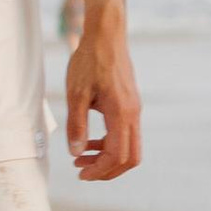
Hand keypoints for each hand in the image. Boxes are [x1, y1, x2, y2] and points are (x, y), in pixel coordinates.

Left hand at [66, 13, 140, 180]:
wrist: (106, 36)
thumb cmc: (89, 61)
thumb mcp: (76, 94)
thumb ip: (76, 126)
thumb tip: (76, 153)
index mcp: (121, 113)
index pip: (117, 154)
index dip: (100, 170)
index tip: (80, 174)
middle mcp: (133, 114)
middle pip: (130, 158)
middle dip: (106, 170)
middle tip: (81, 172)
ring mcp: (134, 110)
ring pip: (129, 147)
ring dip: (106, 158)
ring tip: (79, 158)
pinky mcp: (130, 105)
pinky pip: (125, 134)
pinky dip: (109, 144)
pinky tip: (89, 142)